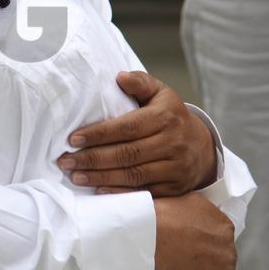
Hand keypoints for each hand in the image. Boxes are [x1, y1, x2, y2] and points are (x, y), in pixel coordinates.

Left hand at [57, 71, 216, 196]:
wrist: (203, 147)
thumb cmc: (171, 116)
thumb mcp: (161, 93)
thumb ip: (140, 82)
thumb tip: (119, 76)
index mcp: (165, 117)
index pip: (127, 127)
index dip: (99, 134)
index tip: (73, 139)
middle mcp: (172, 143)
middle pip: (127, 154)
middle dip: (93, 158)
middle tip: (65, 161)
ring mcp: (175, 167)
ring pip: (133, 175)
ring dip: (101, 177)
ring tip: (75, 175)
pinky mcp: (174, 188)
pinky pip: (144, 192)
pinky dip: (120, 192)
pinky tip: (98, 189)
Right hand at [152, 193, 244, 269]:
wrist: (146, 237)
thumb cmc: (160, 217)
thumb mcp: (188, 199)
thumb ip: (204, 210)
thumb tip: (202, 216)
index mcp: (224, 227)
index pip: (224, 239)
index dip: (209, 243)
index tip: (193, 246)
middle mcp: (229, 251)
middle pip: (227, 260)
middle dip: (212, 262)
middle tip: (189, 261)